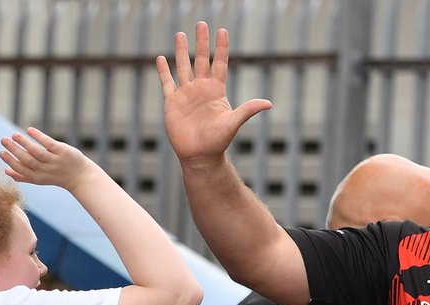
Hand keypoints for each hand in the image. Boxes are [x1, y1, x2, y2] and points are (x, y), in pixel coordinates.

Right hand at [0, 127, 93, 191]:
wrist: (80, 177)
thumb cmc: (56, 176)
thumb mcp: (40, 179)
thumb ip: (23, 176)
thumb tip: (5, 171)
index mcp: (38, 178)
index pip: (21, 170)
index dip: (11, 162)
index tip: (1, 153)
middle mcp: (46, 170)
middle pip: (27, 160)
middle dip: (14, 150)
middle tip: (3, 140)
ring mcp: (54, 161)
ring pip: (37, 152)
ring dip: (24, 143)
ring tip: (14, 135)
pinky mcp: (62, 151)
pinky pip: (49, 143)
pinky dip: (38, 136)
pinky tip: (29, 130)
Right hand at [156, 22, 271, 168]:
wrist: (199, 156)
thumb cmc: (218, 141)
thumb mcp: (233, 123)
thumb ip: (248, 110)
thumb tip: (268, 103)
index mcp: (216, 91)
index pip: (219, 63)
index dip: (221, 47)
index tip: (222, 31)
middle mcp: (201, 89)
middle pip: (201, 60)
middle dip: (201, 42)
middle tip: (202, 23)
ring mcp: (186, 94)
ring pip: (183, 67)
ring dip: (182, 51)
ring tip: (180, 34)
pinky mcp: (172, 102)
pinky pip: (167, 83)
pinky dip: (164, 71)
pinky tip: (161, 58)